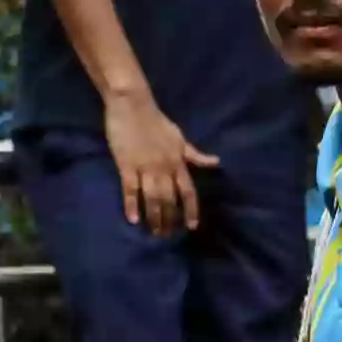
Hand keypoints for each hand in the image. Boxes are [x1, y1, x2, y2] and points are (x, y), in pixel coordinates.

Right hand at [103, 88, 216, 237]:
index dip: (191, 209)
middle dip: (170, 219)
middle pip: (169, 199)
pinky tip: (133, 219)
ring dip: (154, 217)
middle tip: (167, 235)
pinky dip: (131, 204)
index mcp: (178, 162)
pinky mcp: (126, 165)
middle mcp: (164, 168)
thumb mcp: (180, 138)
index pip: (189, 191)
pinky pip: (130, 189)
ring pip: (152, 198)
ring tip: (154, 232)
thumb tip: (216, 162)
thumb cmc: (157, 122)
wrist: (133, 106)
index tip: (192, 226)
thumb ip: (195, 155)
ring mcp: (145, 167)